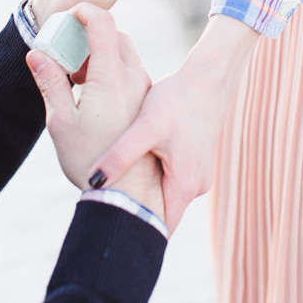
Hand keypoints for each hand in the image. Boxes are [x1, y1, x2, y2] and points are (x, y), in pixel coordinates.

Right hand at [26, 3, 164, 221]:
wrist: (128, 193)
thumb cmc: (89, 159)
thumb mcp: (60, 121)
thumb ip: (49, 82)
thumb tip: (36, 53)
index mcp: (110, 76)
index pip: (103, 22)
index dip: (84, 11)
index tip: (69, 16)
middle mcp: (133, 77)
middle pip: (114, 35)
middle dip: (89, 37)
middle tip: (68, 59)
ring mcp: (145, 88)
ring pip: (124, 54)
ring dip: (101, 55)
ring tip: (79, 83)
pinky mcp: (148, 101)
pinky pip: (131, 71)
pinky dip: (112, 70)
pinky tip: (96, 97)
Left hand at [87, 15, 258, 233]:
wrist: (209, 77)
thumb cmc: (178, 99)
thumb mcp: (146, 126)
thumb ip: (121, 155)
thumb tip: (94, 182)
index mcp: (184, 186)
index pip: (156, 225)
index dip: (132, 226)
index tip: (106, 223)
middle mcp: (195, 187)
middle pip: (159, 211)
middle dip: (132, 207)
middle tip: (101, 201)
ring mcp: (196, 174)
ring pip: (163, 192)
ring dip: (142, 187)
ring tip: (112, 180)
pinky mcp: (193, 161)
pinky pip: (169, 177)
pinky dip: (152, 172)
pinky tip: (135, 158)